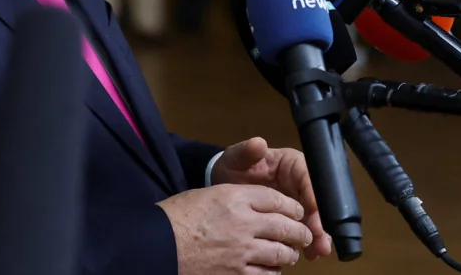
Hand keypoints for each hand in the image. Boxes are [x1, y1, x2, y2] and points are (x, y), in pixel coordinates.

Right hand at [158, 184, 311, 274]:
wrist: (157, 245)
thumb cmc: (177, 217)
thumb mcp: (207, 195)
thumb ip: (237, 197)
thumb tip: (261, 205)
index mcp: (234, 197)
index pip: (276, 199)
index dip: (292, 206)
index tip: (297, 212)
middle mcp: (243, 222)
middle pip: (285, 226)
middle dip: (299, 231)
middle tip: (304, 234)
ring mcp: (241, 251)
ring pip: (280, 253)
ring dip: (288, 254)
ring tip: (290, 253)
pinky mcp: (236, 274)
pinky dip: (273, 273)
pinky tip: (272, 270)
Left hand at [211, 138, 332, 260]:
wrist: (223, 185)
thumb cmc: (233, 167)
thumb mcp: (236, 158)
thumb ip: (247, 151)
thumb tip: (259, 143)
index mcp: (291, 164)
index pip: (308, 177)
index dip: (313, 194)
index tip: (314, 211)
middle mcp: (300, 182)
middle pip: (316, 201)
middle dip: (320, 220)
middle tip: (321, 240)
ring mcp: (297, 200)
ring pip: (313, 217)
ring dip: (317, 234)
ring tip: (317, 251)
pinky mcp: (292, 217)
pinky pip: (303, 228)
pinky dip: (307, 241)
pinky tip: (308, 254)